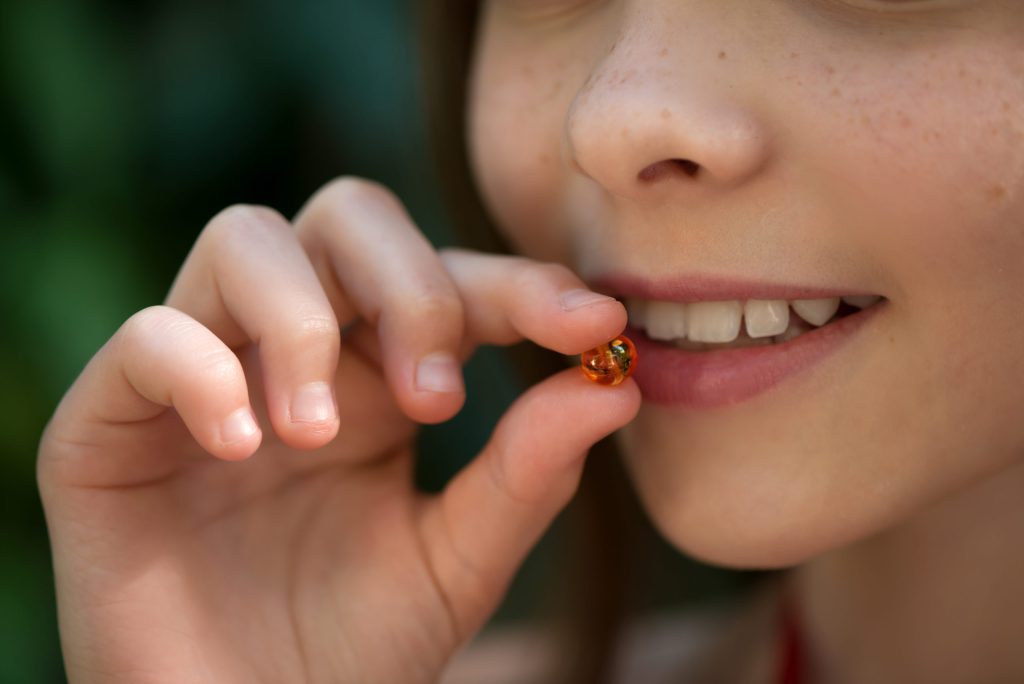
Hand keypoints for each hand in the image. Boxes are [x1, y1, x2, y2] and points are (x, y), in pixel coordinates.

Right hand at [37, 178, 639, 683]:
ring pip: (245, 239)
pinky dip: (201, 370)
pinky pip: (147, 339)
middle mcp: (293, 353)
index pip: (448, 277)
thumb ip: (527, 474)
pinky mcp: (113, 427)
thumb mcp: (459, 562)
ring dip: (303, 320)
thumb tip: (617, 384)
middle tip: (436, 399)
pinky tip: (246, 446)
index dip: (519, 284)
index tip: (593, 320)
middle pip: (347, 217)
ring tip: (324, 435)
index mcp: (378, 374)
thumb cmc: (353, 652)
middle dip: (408, 285)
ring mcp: (204, 378)